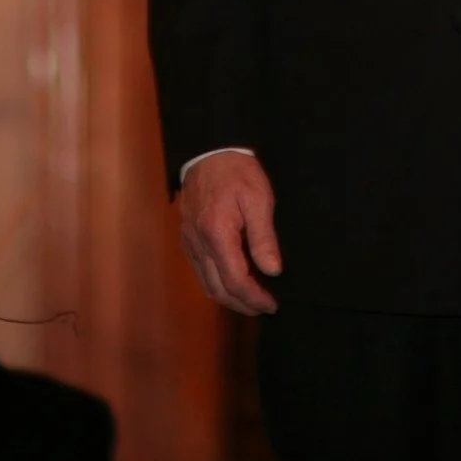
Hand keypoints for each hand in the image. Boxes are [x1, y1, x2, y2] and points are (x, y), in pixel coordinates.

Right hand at [177, 151, 281, 314]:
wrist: (209, 153)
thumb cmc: (237, 172)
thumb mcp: (259, 199)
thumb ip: (264, 237)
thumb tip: (272, 270)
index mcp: (217, 235)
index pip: (235, 280)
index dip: (254, 298)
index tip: (272, 304)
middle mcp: (199, 244)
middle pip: (217, 289)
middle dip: (242, 304)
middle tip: (264, 308)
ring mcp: (190, 243)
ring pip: (206, 284)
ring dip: (228, 297)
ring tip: (252, 300)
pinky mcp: (188, 239)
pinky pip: (201, 271)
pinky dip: (217, 284)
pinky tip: (234, 282)